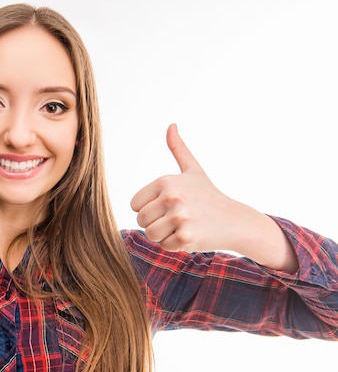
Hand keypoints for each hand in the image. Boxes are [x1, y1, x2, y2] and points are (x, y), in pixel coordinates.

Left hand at [130, 124, 247, 252]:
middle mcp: (171, 196)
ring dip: (165, 235)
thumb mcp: (192, 170)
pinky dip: (176, 245)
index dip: (150, 209)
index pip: (135, 204)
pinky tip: (192, 235)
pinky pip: (165, 246)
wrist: (236, 220)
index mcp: (165, 181)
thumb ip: (178, 148)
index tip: (169, 206)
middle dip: (156, 223)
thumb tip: (172, 125)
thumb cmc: (209, 195)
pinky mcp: (186, 237)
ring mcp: (179, 217)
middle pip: (141, 220)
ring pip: (151, 234)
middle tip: (178, 218)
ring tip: (183, 226)